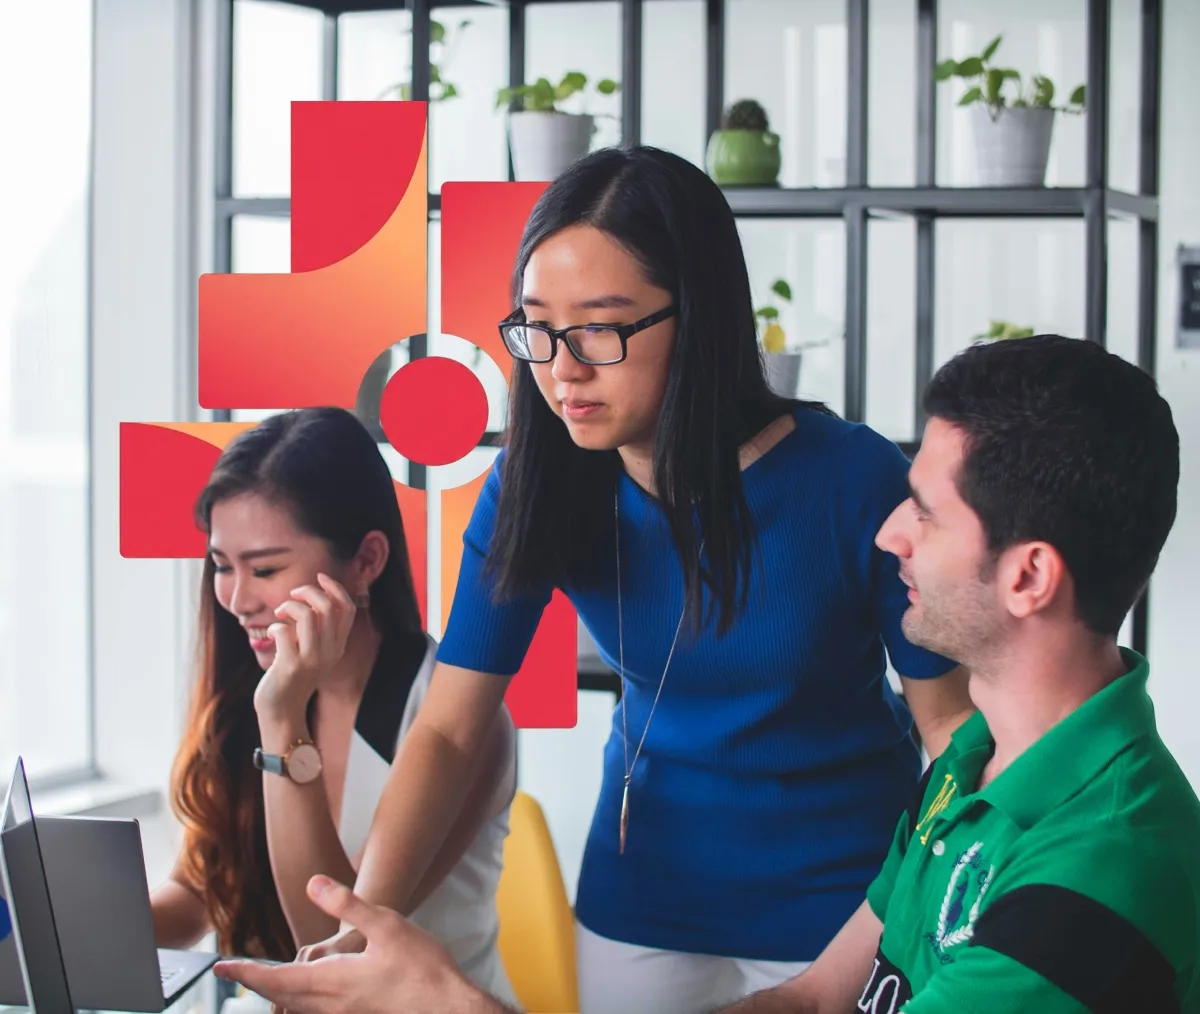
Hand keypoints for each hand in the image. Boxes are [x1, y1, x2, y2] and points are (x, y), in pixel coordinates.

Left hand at [214, 876, 493, 1013]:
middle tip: (236, 972)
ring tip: (268, 981)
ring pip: (297, 1008)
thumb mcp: (386, 925)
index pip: (276, 977)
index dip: (246, 972)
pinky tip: (311, 993)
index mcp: (333, 981)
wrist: (448, 1008)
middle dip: (257, 984)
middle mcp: (331, 1004)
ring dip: (277, 994)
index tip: (222, 966)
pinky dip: (300, 1003)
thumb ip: (348, 905)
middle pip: (281, 997)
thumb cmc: (422, 968)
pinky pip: (316, 1013)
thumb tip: (314, 884)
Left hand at [254, 574, 356, 721]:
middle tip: (293, 595)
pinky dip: (274, 625)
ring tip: (279, 613)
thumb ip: (318, 630)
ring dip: (289, 606)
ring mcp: (311, 660)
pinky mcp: (290, 666)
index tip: (320, 577)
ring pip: (306, 614)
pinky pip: (283, 631)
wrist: (282, 711)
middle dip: (308, 591)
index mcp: (337, 646)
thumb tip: (313, 597)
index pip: (347, 608)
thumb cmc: (293, 676)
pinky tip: (272, 633)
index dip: (336, 588)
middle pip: (327, 606)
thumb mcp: (314, 653)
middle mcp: (329, 652)